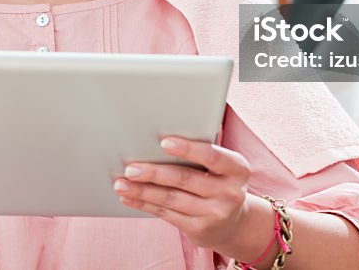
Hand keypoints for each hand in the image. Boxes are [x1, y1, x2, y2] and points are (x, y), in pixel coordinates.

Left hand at [114, 137, 251, 249]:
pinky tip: (129, 197)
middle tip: (131, 168)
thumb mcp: (224, 166)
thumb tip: (171, 129)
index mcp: (237, 169)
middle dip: (155, 173)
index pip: (212, 156)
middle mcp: (229, 193)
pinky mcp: (198, 229)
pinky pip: (166, 214)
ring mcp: (214, 214)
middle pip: (185, 179)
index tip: (164, 142)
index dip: (188, 149)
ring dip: (142, 191)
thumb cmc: (220, 181)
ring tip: (121, 183)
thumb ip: (204, 149)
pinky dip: (144, 204)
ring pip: (171, 199)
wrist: (234, 223)